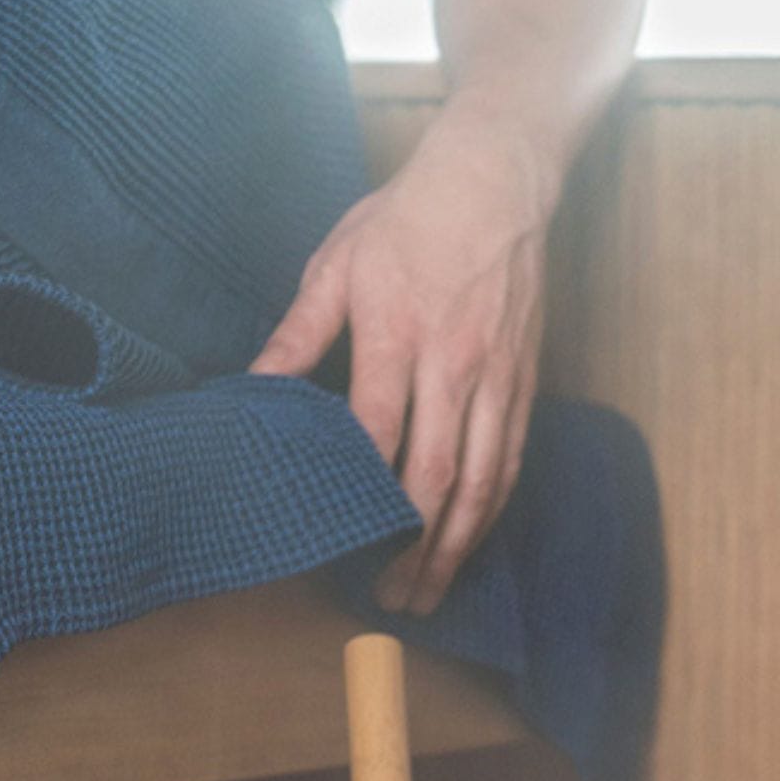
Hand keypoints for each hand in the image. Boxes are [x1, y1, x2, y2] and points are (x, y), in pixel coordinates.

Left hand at [250, 109, 554, 614]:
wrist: (498, 181)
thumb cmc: (411, 217)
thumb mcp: (339, 263)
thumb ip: (298, 333)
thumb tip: (254, 387)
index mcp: (399, 334)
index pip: (379, 432)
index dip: (362, 494)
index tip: (341, 543)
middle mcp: (455, 365)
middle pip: (438, 476)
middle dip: (414, 548)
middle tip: (393, 599)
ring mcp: (498, 378)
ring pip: (484, 480)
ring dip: (458, 544)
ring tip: (434, 590)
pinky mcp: (525, 381)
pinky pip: (512, 458)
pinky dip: (492, 507)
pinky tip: (472, 537)